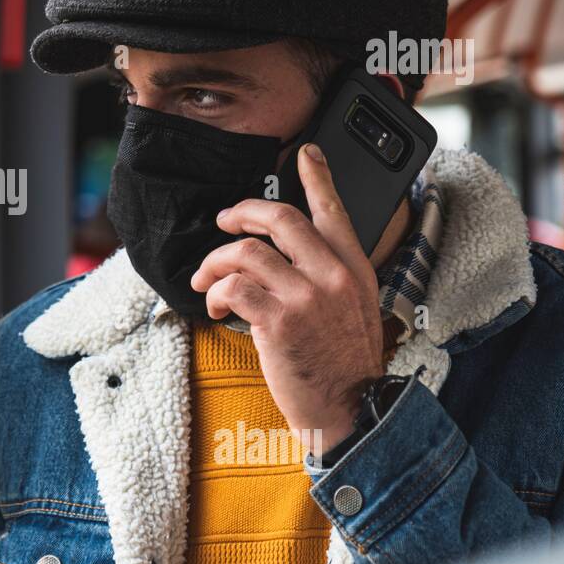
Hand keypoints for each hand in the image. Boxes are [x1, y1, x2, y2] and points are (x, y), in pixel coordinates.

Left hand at [190, 143, 383, 454]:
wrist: (351, 410)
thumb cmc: (344, 362)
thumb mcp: (354, 309)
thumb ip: (329, 275)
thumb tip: (287, 253)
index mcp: (354, 269)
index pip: (335, 210)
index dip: (318, 177)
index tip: (306, 153)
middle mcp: (333, 275)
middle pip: (279, 218)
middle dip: (240, 214)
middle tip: (223, 223)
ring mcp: (307, 297)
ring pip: (246, 252)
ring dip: (215, 264)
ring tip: (208, 282)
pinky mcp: (279, 321)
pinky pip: (233, 287)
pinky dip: (216, 294)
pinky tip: (218, 309)